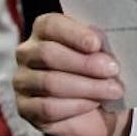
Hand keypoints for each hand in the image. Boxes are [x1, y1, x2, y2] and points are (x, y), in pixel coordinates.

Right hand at [14, 13, 131, 135]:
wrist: (100, 109)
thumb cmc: (101, 71)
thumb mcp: (104, 54)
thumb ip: (101, 46)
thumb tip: (104, 49)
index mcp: (44, 30)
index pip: (50, 25)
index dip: (74, 34)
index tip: (97, 44)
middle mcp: (27, 53)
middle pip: (48, 54)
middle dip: (85, 63)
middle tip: (112, 70)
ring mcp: (23, 81)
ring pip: (50, 83)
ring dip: (88, 87)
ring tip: (113, 90)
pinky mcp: (25, 108)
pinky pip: (48, 108)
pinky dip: (76, 106)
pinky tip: (94, 104)